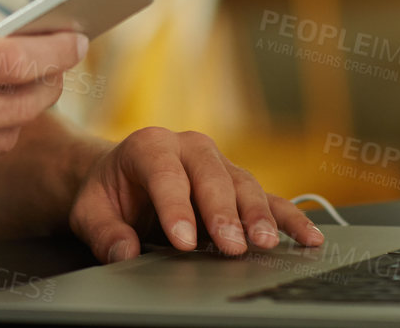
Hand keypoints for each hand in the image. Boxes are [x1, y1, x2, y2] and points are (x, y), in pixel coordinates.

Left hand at [68, 127, 325, 261]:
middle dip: (222, 213)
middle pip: (211, 176)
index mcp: (149, 146)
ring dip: (257, 216)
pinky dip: (289, 218)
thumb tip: (124, 253)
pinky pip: (270, 199)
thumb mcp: (91, 211)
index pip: (165, 174)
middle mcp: (189, 148)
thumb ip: (105, 232)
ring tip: (264, 244)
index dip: (176, 207)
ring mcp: (219, 164)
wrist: (121, 176)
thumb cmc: (109, 193)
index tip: (184, 241)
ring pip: (243, 184)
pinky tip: (308, 238)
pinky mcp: (239, 185)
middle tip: (231, 246)